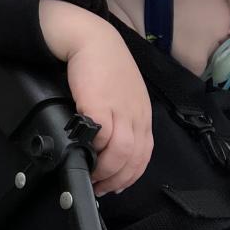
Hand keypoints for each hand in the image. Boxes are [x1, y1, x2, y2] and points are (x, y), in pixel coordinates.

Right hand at [39, 1, 153, 194]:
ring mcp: (120, 111)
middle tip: (100, 188)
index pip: (144, 154)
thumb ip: (121, 116)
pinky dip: (94, 154)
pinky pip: (102, 138)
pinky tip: (84, 157)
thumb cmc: (103, 65)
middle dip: (116, 179)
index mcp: (142, 114)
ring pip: (121, 154)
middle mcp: (136, 116)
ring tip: (91, 177)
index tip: (115, 185)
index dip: (130, 175)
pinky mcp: (99, 106)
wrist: (92, 40)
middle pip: (133, 158)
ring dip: (105, 172)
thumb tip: (109, 143)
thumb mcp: (121, 93)